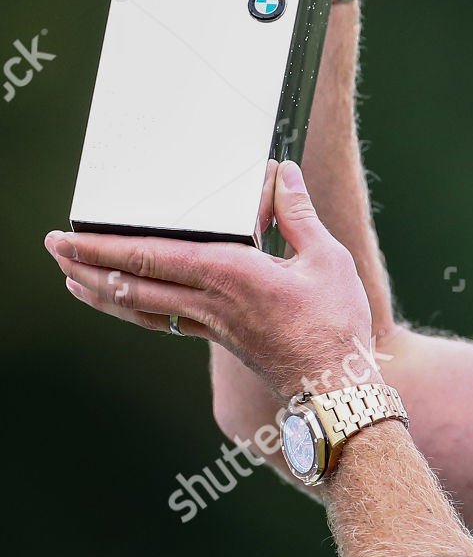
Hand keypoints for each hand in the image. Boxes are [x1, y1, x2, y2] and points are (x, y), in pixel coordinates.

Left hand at [44, 162, 376, 402]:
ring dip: (99, 289)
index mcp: (230, 272)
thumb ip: (297, 213)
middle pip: (131, 280)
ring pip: (139, 306)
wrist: (332, 384)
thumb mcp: (326, 258)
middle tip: (54, 245)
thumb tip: (281, 172)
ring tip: (70, 275)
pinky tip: (122, 304)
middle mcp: (209, 299)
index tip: (73, 233)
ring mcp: (209, 322)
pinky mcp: (216, 337)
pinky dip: (131, 310)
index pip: (152, 255)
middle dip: (87, 262)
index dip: (106, 244)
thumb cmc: (333, 322)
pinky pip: (161, 321)